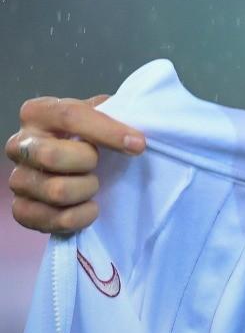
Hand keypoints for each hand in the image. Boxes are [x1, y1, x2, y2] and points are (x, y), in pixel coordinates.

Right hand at [7, 95, 144, 234]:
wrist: (75, 161)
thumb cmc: (92, 134)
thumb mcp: (103, 113)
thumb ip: (115, 114)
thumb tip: (134, 138)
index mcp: (38, 112)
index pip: (70, 117)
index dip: (107, 131)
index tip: (138, 145)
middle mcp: (19, 145)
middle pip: (52, 156)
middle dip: (88, 162)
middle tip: (100, 164)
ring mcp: (17, 179)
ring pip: (56, 191)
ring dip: (86, 190)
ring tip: (93, 185)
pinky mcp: (21, 210)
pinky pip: (50, 220)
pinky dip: (78, 218)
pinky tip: (89, 208)